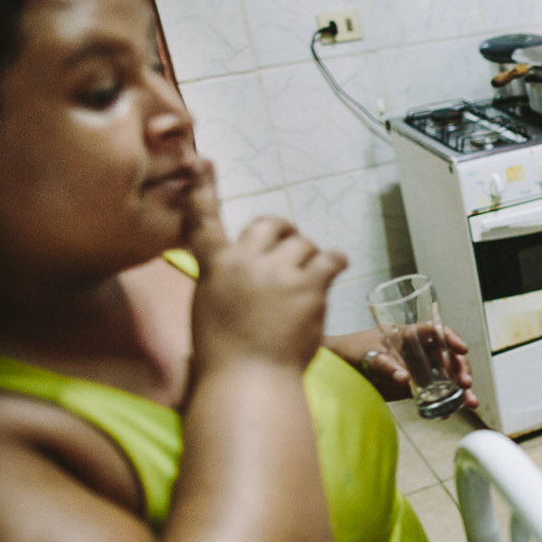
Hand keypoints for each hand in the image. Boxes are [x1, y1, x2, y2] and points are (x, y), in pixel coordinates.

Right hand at [184, 159, 347, 374]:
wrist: (247, 379)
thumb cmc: (224, 356)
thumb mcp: (209, 310)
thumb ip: (224, 283)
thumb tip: (239, 279)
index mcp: (213, 266)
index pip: (204, 219)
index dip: (204, 188)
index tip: (204, 162)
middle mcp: (245, 261)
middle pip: (269, 224)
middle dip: (282, 232)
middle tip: (289, 250)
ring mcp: (278, 273)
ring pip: (303, 244)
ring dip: (308, 258)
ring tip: (308, 281)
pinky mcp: (309, 286)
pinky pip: (330, 258)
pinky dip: (335, 261)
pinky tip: (337, 266)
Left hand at [343, 327, 479, 409]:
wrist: (336, 369)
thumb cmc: (350, 351)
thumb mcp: (366, 355)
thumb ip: (384, 365)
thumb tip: (404, 378)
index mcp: (408, 335)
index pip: (436, 332)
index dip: (451, 338)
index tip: (462, 349)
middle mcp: (417, 351)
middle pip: (448, 357)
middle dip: (461, 369)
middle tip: (465, 384)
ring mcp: (417, 370)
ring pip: (445, 378)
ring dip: (460, 390)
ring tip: (469, 403)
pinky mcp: (411, 389)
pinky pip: (432, 396)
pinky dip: (442, 405)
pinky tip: (447, 414)